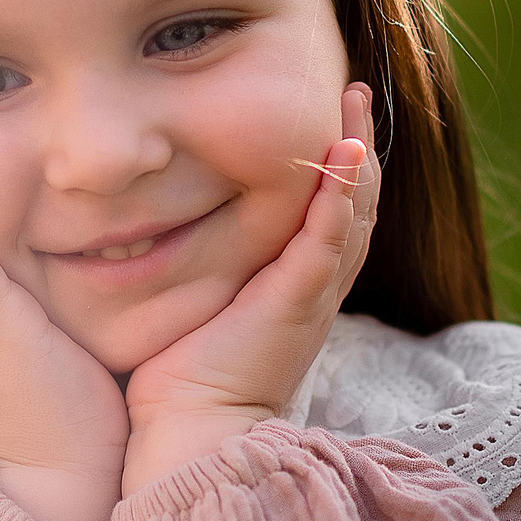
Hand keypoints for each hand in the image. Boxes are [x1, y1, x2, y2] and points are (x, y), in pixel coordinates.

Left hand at [123, 83, 380, 439]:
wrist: (194, 431)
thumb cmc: (184, 376)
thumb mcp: (200, 303)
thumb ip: (202, 267)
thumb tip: (160, 221)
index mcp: (296, 285)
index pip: (330, 213)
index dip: (336, 164)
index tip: (328, 113)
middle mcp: (317, 286)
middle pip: (357, 202)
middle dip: (360, 142)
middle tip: (355, 89)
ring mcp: (314, 292)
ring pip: (355, 211)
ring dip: (359, 152)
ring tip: (356, 101)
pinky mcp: (300, 300)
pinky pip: (331, 238)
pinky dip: (343, 194)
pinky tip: (348, 152)